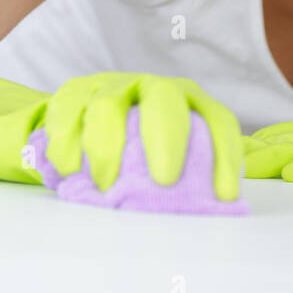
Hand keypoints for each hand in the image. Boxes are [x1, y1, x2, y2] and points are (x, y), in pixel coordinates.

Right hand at [41, 73, 243, 200]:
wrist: (90, 115)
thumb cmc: (144, 144)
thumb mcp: (174, 153)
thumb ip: (194, 175)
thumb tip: (218, 206)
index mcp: (189, 101)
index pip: (217, 120)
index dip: (226, 154)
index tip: (225, 194)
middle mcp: (152, 87)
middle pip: (164, 101)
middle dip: (166, 139)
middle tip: (165, 180)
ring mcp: (111, 86)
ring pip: (107, 107)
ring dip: (107, 149)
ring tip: (105, 186)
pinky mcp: (73, 93)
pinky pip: (66, 113)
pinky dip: (66, 145)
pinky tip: (69, 171)